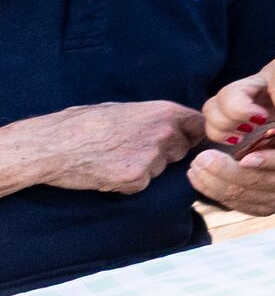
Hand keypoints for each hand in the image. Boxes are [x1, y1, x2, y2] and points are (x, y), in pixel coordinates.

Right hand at [1, 98, 204, 195]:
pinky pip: (141, 185)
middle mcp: (164, 133)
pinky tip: (107, 171)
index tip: (181, 140)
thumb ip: (154, 118)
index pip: (199, 126)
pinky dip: (127, 183)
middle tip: (132, 149)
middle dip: (164, 153)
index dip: (190, 135)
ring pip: (160, 169)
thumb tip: (174, 124)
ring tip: (114, 158)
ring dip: (144, 168)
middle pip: (181, 150)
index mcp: (164, 112)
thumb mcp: (125, 110)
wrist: (54, 144)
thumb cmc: (84, 123)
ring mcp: (151, 158)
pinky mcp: (136, 179)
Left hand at [191, 94, 274, 217]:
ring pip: (251, 196)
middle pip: (269, 184)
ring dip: (220, 184)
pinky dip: (219, 194)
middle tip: (205, 158)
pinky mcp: (270, 205)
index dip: (272, 161)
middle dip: (233, 174)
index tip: (244, 155)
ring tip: (198, 166)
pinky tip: (200, 179)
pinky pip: (243, 205)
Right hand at [201, 42, 274, 143]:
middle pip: (227, 94)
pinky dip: (221, 135)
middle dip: (236, 112)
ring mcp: (249, 99)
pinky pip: (218, 123)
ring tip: (243, 137)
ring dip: (223, 126)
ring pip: (215, 109)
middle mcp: (260, 82)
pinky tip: (238, 144)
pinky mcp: (245, 115)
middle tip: (259, 124)